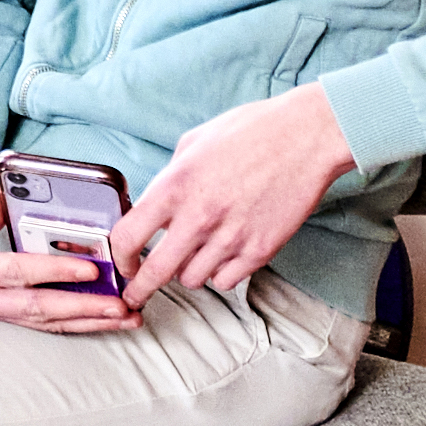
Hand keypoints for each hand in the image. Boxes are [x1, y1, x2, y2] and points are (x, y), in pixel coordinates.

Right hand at [0, 182, 143, 333]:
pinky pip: (37, 322)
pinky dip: (71, 321)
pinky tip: (100, 319)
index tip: (92, 271)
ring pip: (39, 322)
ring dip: (84, 322)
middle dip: (82, 309)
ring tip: (123, 318)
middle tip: (121, 307)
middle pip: (34, 308)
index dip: (54, 273)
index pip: (14, 274)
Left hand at [110, 84, 355, 304]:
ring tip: (197, 253)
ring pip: (192, 279)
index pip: (128, 237)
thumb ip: (170, 179)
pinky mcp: (259, 251)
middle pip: (156, 273)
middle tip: (136, 294)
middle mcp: (199, 217)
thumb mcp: (194, 143)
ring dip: (188, 271)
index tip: (123, 264)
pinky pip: (226, 281)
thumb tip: (155, 207)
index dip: (119, 257)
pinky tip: (224, 255)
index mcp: (175, 186)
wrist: (305, 137)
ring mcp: (231, 238)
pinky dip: (220, 274)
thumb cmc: (251, 131)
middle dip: (141, 288)